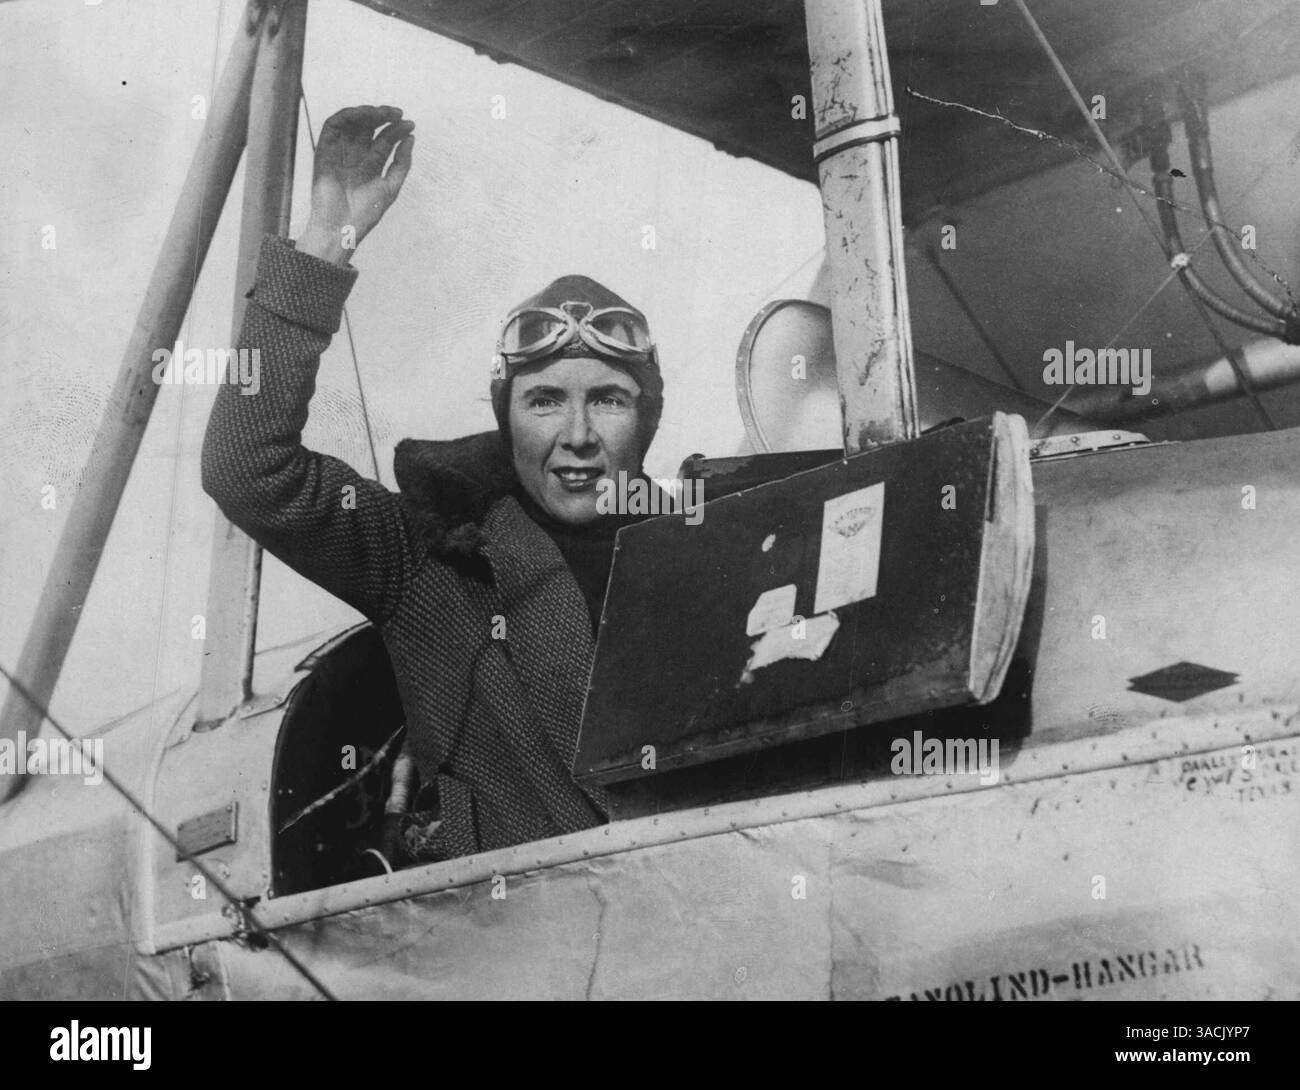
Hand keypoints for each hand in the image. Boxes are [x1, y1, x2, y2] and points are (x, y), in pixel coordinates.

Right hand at [297, 105, 413, 263]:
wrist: (342, 228)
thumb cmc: (365, 214)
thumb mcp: (391, 187)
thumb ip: (401, 163)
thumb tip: (411, 138)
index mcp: (370, 167)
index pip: (383, 142)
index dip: (396, 131)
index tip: (410, 124)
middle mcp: (354, 158)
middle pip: (367, 129)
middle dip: (382, 117)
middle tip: (396, 113)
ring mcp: (339, 154)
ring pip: (351, 125)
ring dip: (366, 114)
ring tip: (382, 112)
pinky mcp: (323, 152)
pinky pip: (332, 128)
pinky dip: (345, 116)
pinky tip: (361, 114)